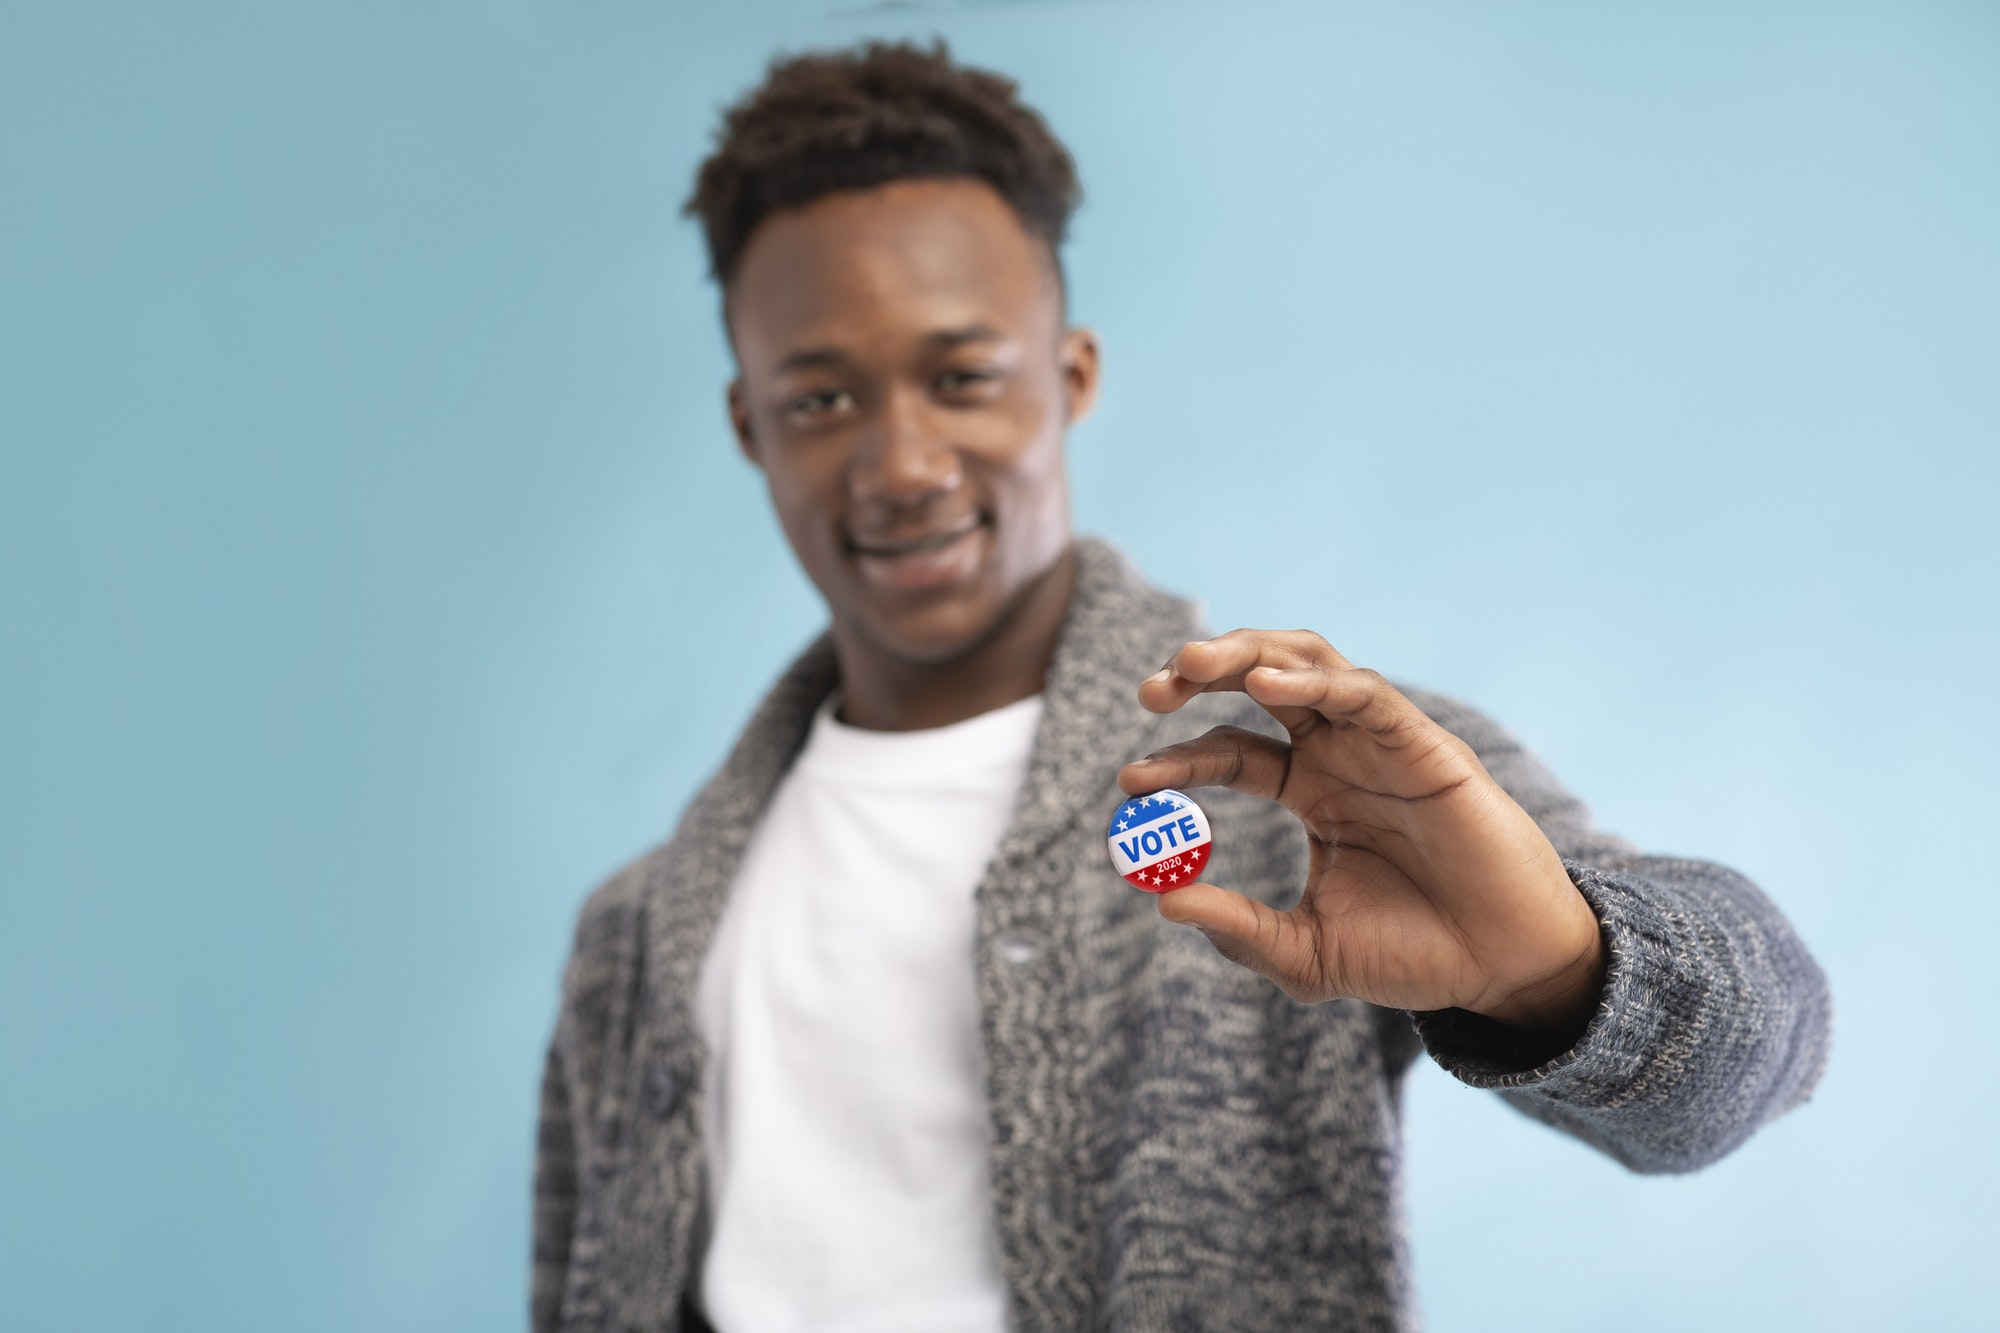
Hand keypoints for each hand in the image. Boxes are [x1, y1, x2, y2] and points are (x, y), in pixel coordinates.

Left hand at [1121, 630, 1605, 1042]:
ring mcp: (1381, 743)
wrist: (1498, 971)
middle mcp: (1340, 754)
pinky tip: (1268, 684)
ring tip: (1192, 663)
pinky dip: (1314, 679)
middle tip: (1149, 691)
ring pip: (1307, 662)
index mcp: (1310, 790)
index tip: (1129, 782)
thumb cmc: (1410, 957)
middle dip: (1201, 674)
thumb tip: (1161, 901)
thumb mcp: (1304, 954)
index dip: (1177, 760)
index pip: (1229, 753)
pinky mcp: (1424, 745)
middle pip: (1260, 681)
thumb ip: (1237, 930)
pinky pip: (1363, 694)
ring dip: (1247, 652)